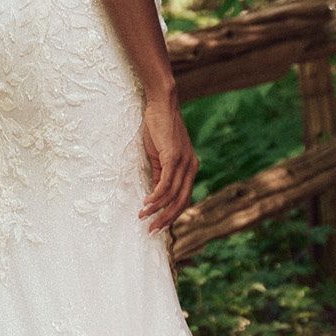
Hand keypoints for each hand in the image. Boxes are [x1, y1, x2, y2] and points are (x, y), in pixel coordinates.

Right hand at [138, 92, 198, 235]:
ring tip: (143, 217)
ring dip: (157, 209)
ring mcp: (184, 162)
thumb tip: (154, 196)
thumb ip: (160, 175)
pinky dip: (156, 196)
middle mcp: (192, 167)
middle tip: (152, 231)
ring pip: (173, 195)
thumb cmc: (159, 127)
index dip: (172, 214)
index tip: (159, 226)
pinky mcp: (174, 157)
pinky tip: (147, 203)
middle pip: (181, 201)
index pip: (184, 198)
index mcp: (191, 167)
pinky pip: (166, 183)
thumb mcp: (159, 156)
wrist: (162, 104)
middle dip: (166, 218)